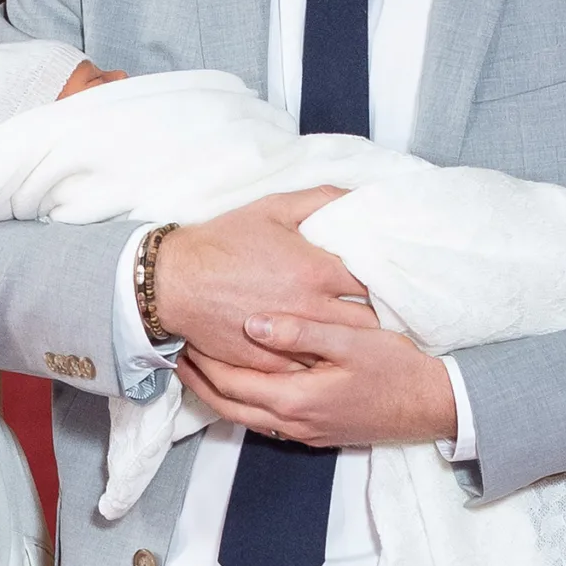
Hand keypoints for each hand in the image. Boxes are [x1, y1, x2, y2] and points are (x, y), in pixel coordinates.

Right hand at [152, 189, 377, 372]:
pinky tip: (325, 355)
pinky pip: (309, 369)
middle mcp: (310, 309)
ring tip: (361, 337)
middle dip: (377, 316)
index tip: (390, 281)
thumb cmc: (224, 242)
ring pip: (340, 350)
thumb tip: (359, 196)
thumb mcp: (273, 208)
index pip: (375, 283)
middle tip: (381, 311)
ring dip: (351, 343)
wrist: (175, 281)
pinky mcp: (271, 363)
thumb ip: (321, 199)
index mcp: (317, 270)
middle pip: (367, 323)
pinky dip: (320, 362)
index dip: (386, 282)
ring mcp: (291, 340)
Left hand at [178, 314, 454, 447]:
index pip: (231, 383)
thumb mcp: (351, 341)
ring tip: (201, 366)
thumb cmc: (396, 370)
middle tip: (179, 352)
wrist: (432, 407)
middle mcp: (292, 423)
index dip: (203, 362)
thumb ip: (301, 332)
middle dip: (199, 381)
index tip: (185, 336)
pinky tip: (244, 381)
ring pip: (244, 417)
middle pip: (228, 407)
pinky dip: (244, 401)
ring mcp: (304, 432)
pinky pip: (265, 420)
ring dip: (218, 394)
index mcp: (295, 399)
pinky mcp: (315, 433)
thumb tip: (252, 323)